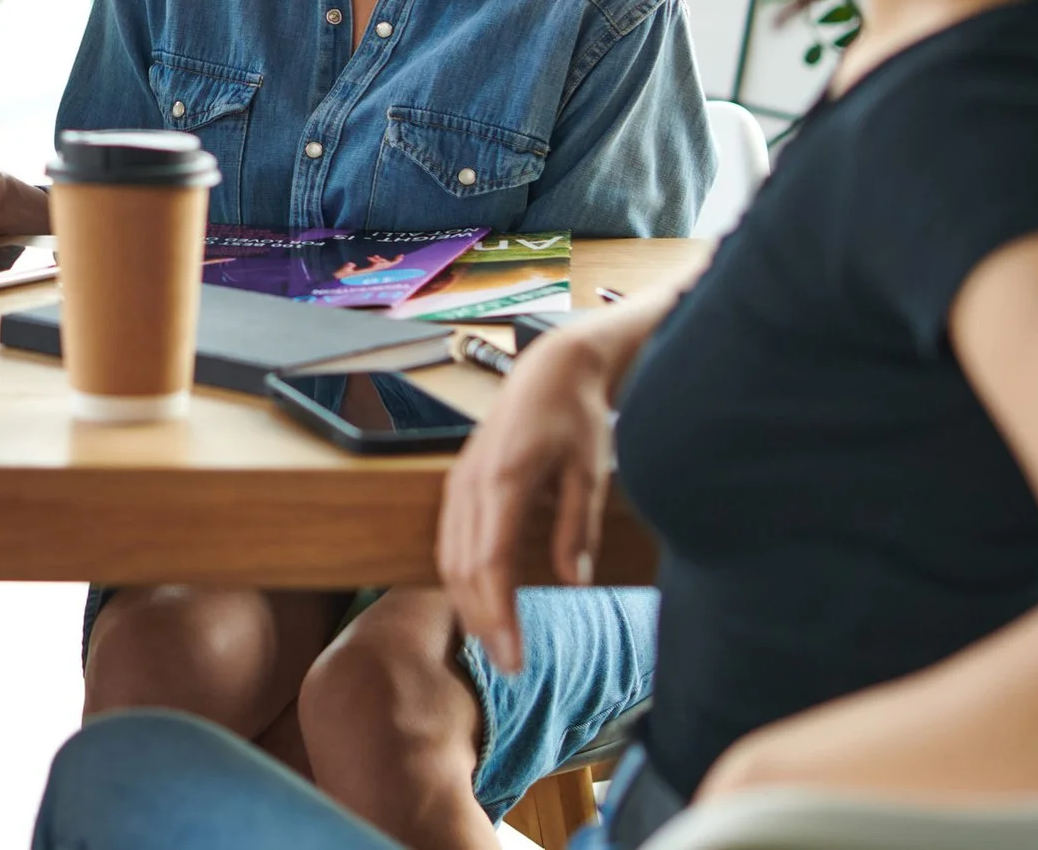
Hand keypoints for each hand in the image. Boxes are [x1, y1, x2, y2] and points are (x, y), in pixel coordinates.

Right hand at [436, 330, 616, 672]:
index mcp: (503, 481)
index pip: (493, 564)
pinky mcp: (459, 482)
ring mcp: (459, 482)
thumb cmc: (576, 417)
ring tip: (493, 644)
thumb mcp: (589, 470)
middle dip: (483, 622)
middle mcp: (471, 484)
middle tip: (510, 667)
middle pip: (464, 569)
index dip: (500, 615)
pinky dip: (457, 578)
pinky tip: (476, 602)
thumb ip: (577, 526)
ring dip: (467, 604)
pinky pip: (448, 539)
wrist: (550, 370)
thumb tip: (573, 582)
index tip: (515, 657)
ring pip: (449, 557)